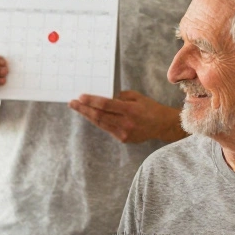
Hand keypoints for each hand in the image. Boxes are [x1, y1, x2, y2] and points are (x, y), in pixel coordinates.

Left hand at [69, 91, 184, 142]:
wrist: (162, 125)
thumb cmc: (149, 107)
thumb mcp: (136, 97)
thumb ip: (119, 96)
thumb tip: (101, 95)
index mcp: (131, 110)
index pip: (106, 105)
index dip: (92, 101)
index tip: (80, 97)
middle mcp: (126, 123)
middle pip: (99, 115)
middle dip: (84, 109)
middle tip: (72, 103)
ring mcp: (124, 133)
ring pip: (100, 123)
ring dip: (87, 115)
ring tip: (77, 108)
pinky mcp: (122, 139)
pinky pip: (106, 128)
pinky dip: (97, 121)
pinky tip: (89, 115)